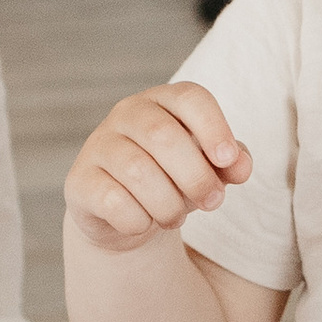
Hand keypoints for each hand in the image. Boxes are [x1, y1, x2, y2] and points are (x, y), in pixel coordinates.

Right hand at [65, 83, 250, 252]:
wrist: (124, 213)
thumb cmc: (173, 178)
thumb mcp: (208, 168)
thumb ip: (231, 162)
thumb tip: (241, 165)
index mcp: (163, 101)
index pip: (189, 98)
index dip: (213, 128)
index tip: (228, 161)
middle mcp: (127, 113)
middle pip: (164, 136)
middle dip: (196, 177)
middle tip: (213, 202)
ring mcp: (98, 144)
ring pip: (139, 172)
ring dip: (169, 205)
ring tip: (176, 217)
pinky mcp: (79, 180)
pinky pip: (113, 201)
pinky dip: (139, 220)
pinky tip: (143, 222)